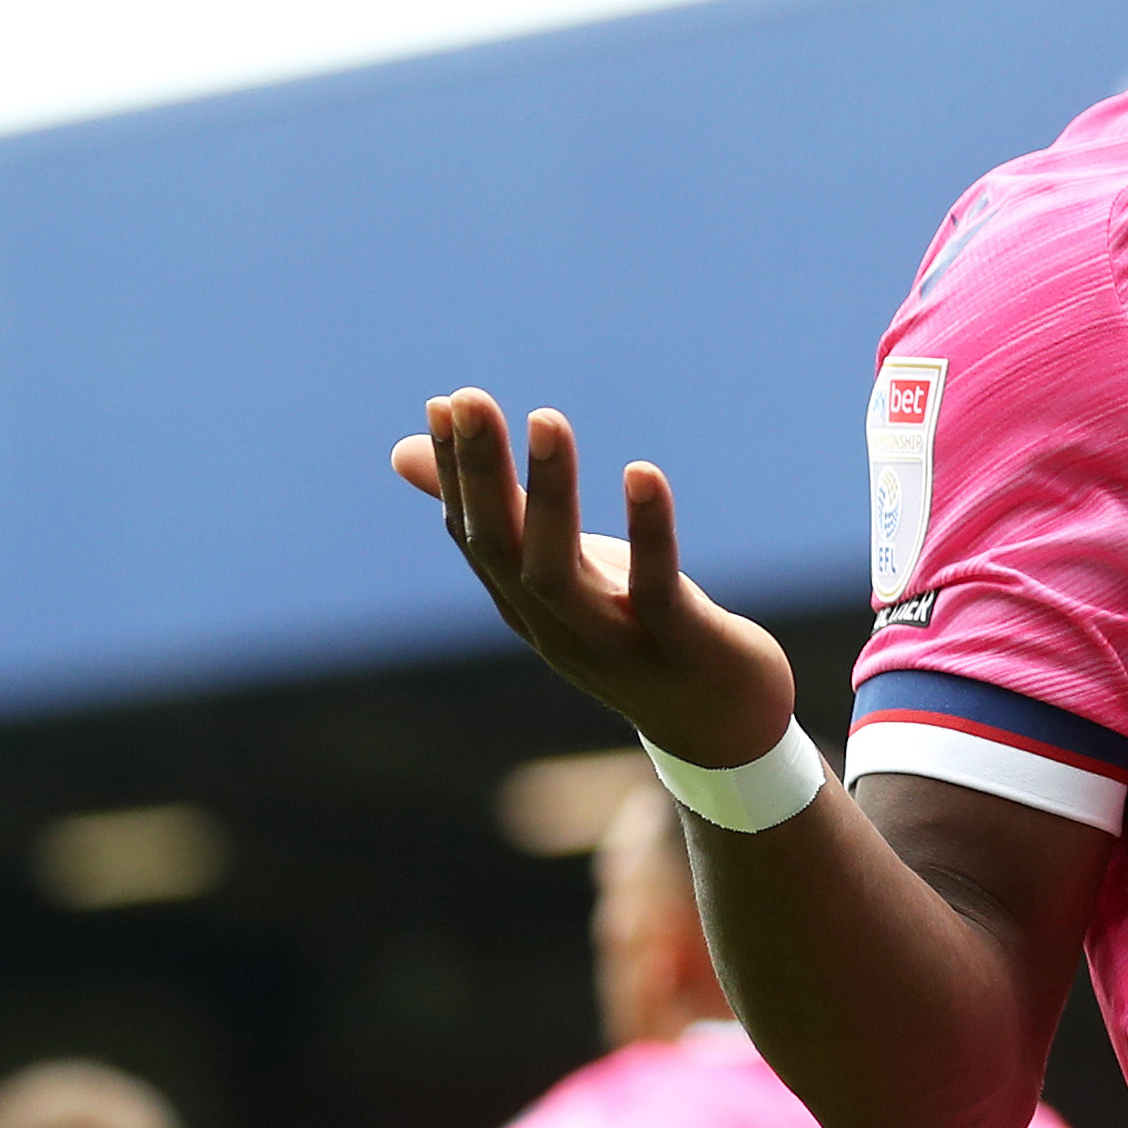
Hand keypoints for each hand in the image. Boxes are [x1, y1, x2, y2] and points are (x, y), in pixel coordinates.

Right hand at [391, 390, 796, 766]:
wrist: (722, 728)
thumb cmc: (633, 631)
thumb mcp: (558, 569)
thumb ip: (499, 512)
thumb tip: (405, 449)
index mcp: (525, 604)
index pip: (476, 534)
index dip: (458, 472)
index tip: (448, 403)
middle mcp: (555, 625)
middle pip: (501, 546)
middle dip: (482, 472)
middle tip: (471, 399)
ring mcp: (613, 640)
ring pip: (558, 569)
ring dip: (549, 494)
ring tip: (547, 419)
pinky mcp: (679, 643)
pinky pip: (655, 585)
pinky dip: (649, 531)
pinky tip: (643, 473)